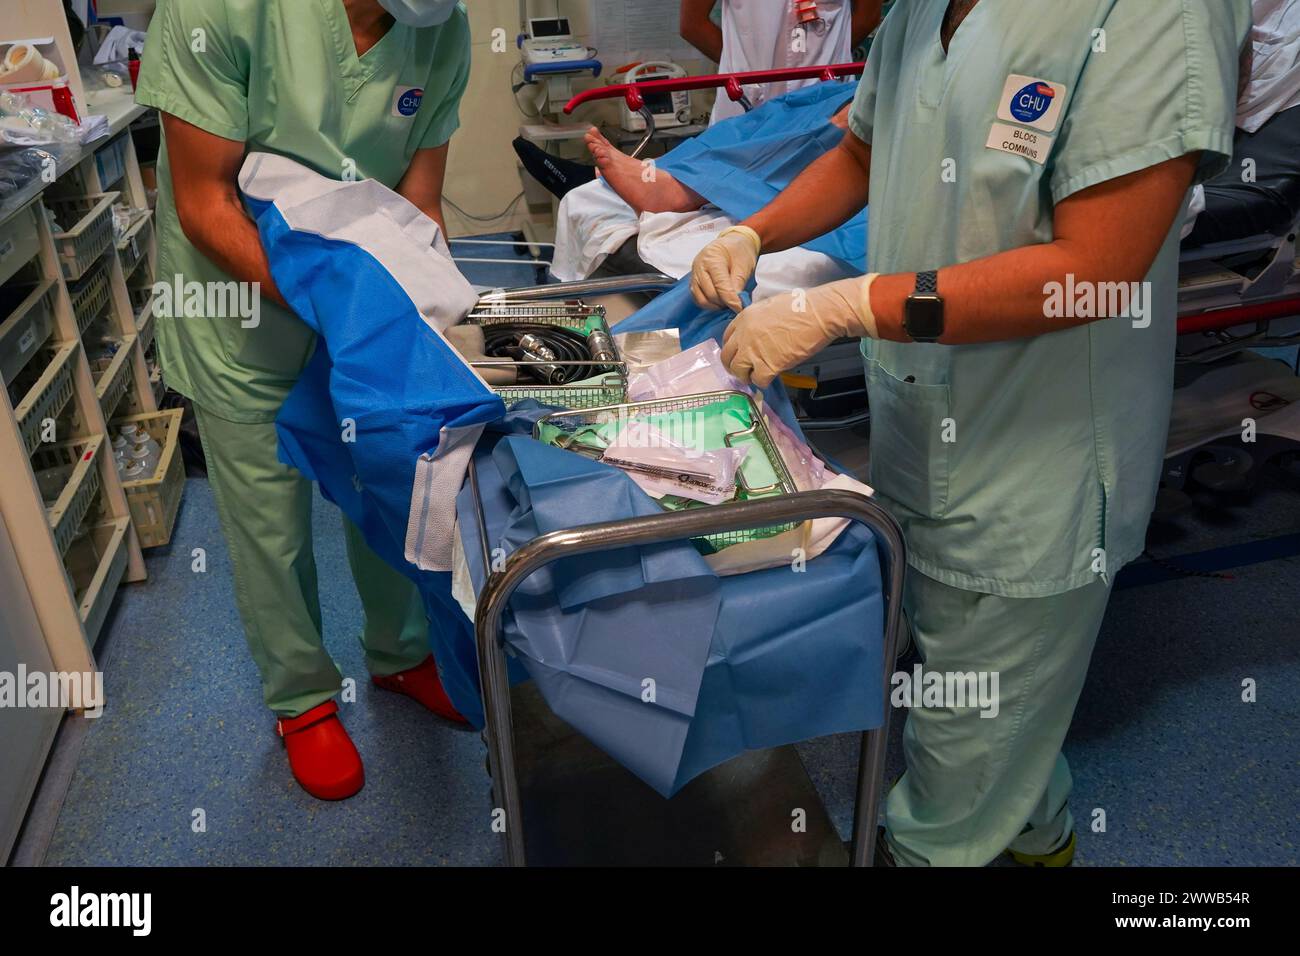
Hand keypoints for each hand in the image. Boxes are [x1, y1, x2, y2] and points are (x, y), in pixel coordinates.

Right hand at [690, 226, 761, 312]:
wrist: (732, 243)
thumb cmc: (739, 251)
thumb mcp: (744, 264)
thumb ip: (739, 283)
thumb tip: (737, 302)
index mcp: (712, 258)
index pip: (720, 285)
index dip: (731, 300)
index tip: (740, 308)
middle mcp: (699, 267)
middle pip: (710, 294)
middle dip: (724, 303)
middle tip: (737, 305)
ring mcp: (694, 275)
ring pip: (702, 300)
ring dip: (716, 305)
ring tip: (729, 302)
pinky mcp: (693, 282)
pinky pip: (698, 299)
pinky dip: (710, 304)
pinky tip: (720, 302)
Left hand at [721, 276, 878, 387]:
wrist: (818, 314)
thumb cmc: (801, 306)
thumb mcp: (769, 306)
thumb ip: (757, 321)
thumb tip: (758, 333)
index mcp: (744, 318)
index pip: (726, 338)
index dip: (733, 349)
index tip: (739, 354)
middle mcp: (744, 335)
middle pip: (727, 357)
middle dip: (734, 366)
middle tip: (744, 370)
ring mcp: (754, 351)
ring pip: (738, 371)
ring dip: (746, 375)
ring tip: (757, 375)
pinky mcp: (768, 365)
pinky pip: (758, 380)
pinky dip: (763, 382)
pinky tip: (770, 376)